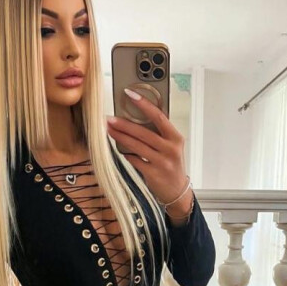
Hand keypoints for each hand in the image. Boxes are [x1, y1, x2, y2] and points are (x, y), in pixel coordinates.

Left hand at [106, 89, 191, 211]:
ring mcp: (162, 162)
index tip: (130, 94)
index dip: (144, 104)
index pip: (159, 116)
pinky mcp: (153, 174)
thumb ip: (159, 134)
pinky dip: (126, 154)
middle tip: (110, 118)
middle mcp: (170, 149)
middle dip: (124, 124)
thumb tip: (135, 118)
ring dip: (121, 137)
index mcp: (175, 138)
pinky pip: (135, 161)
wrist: (177, 191)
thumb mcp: (171, 147)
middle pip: (143, 132)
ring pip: (137, 146)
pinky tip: (120, 150)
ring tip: (109, 130)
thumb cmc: (171, 165)